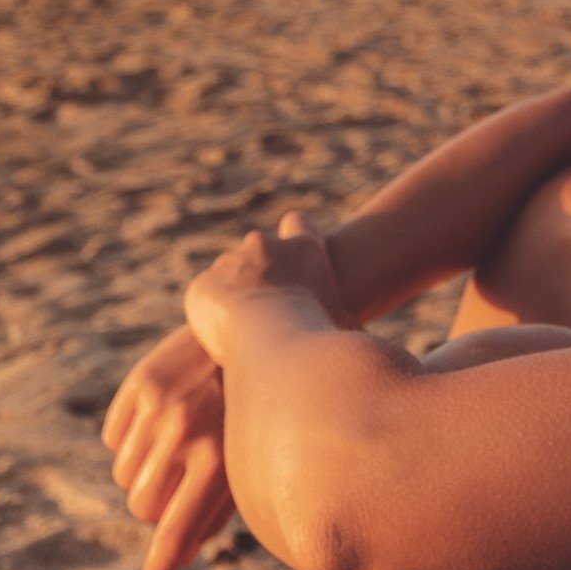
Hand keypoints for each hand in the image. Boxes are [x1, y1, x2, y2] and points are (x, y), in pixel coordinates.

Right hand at [103, 325, 235, 569]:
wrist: (256, 325)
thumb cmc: (261, 406)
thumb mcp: (249, 456)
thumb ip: (217, 508)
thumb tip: (181, 556)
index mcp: (220, 460)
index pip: (179, 527)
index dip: (163, 561)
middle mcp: (185, 435)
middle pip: (142, 506)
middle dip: (155, 507)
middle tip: (176, 485)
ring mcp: (158, 408)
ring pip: (124, 476)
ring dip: (144, 472)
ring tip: (175, 446)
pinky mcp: (139, 384)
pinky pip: (113, 439)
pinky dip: (130, 440)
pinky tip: (161, 420)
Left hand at [184, 211, 349, 358]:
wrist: (276, 346)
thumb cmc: (323, 336)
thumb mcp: (350, 327)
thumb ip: (354, 323)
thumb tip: (366, 339)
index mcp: (305, 249)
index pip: (299, 224)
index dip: (296, 236)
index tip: (294, 259)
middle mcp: (266, 247)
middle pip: (259, 249)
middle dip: (260, 274)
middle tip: (268, 311)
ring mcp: (231, 264)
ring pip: (228, 275)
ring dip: (234, 295)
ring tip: (242, 331)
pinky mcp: (203, 286)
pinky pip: (205, 298)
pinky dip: (212, 315)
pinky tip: (222, 339)